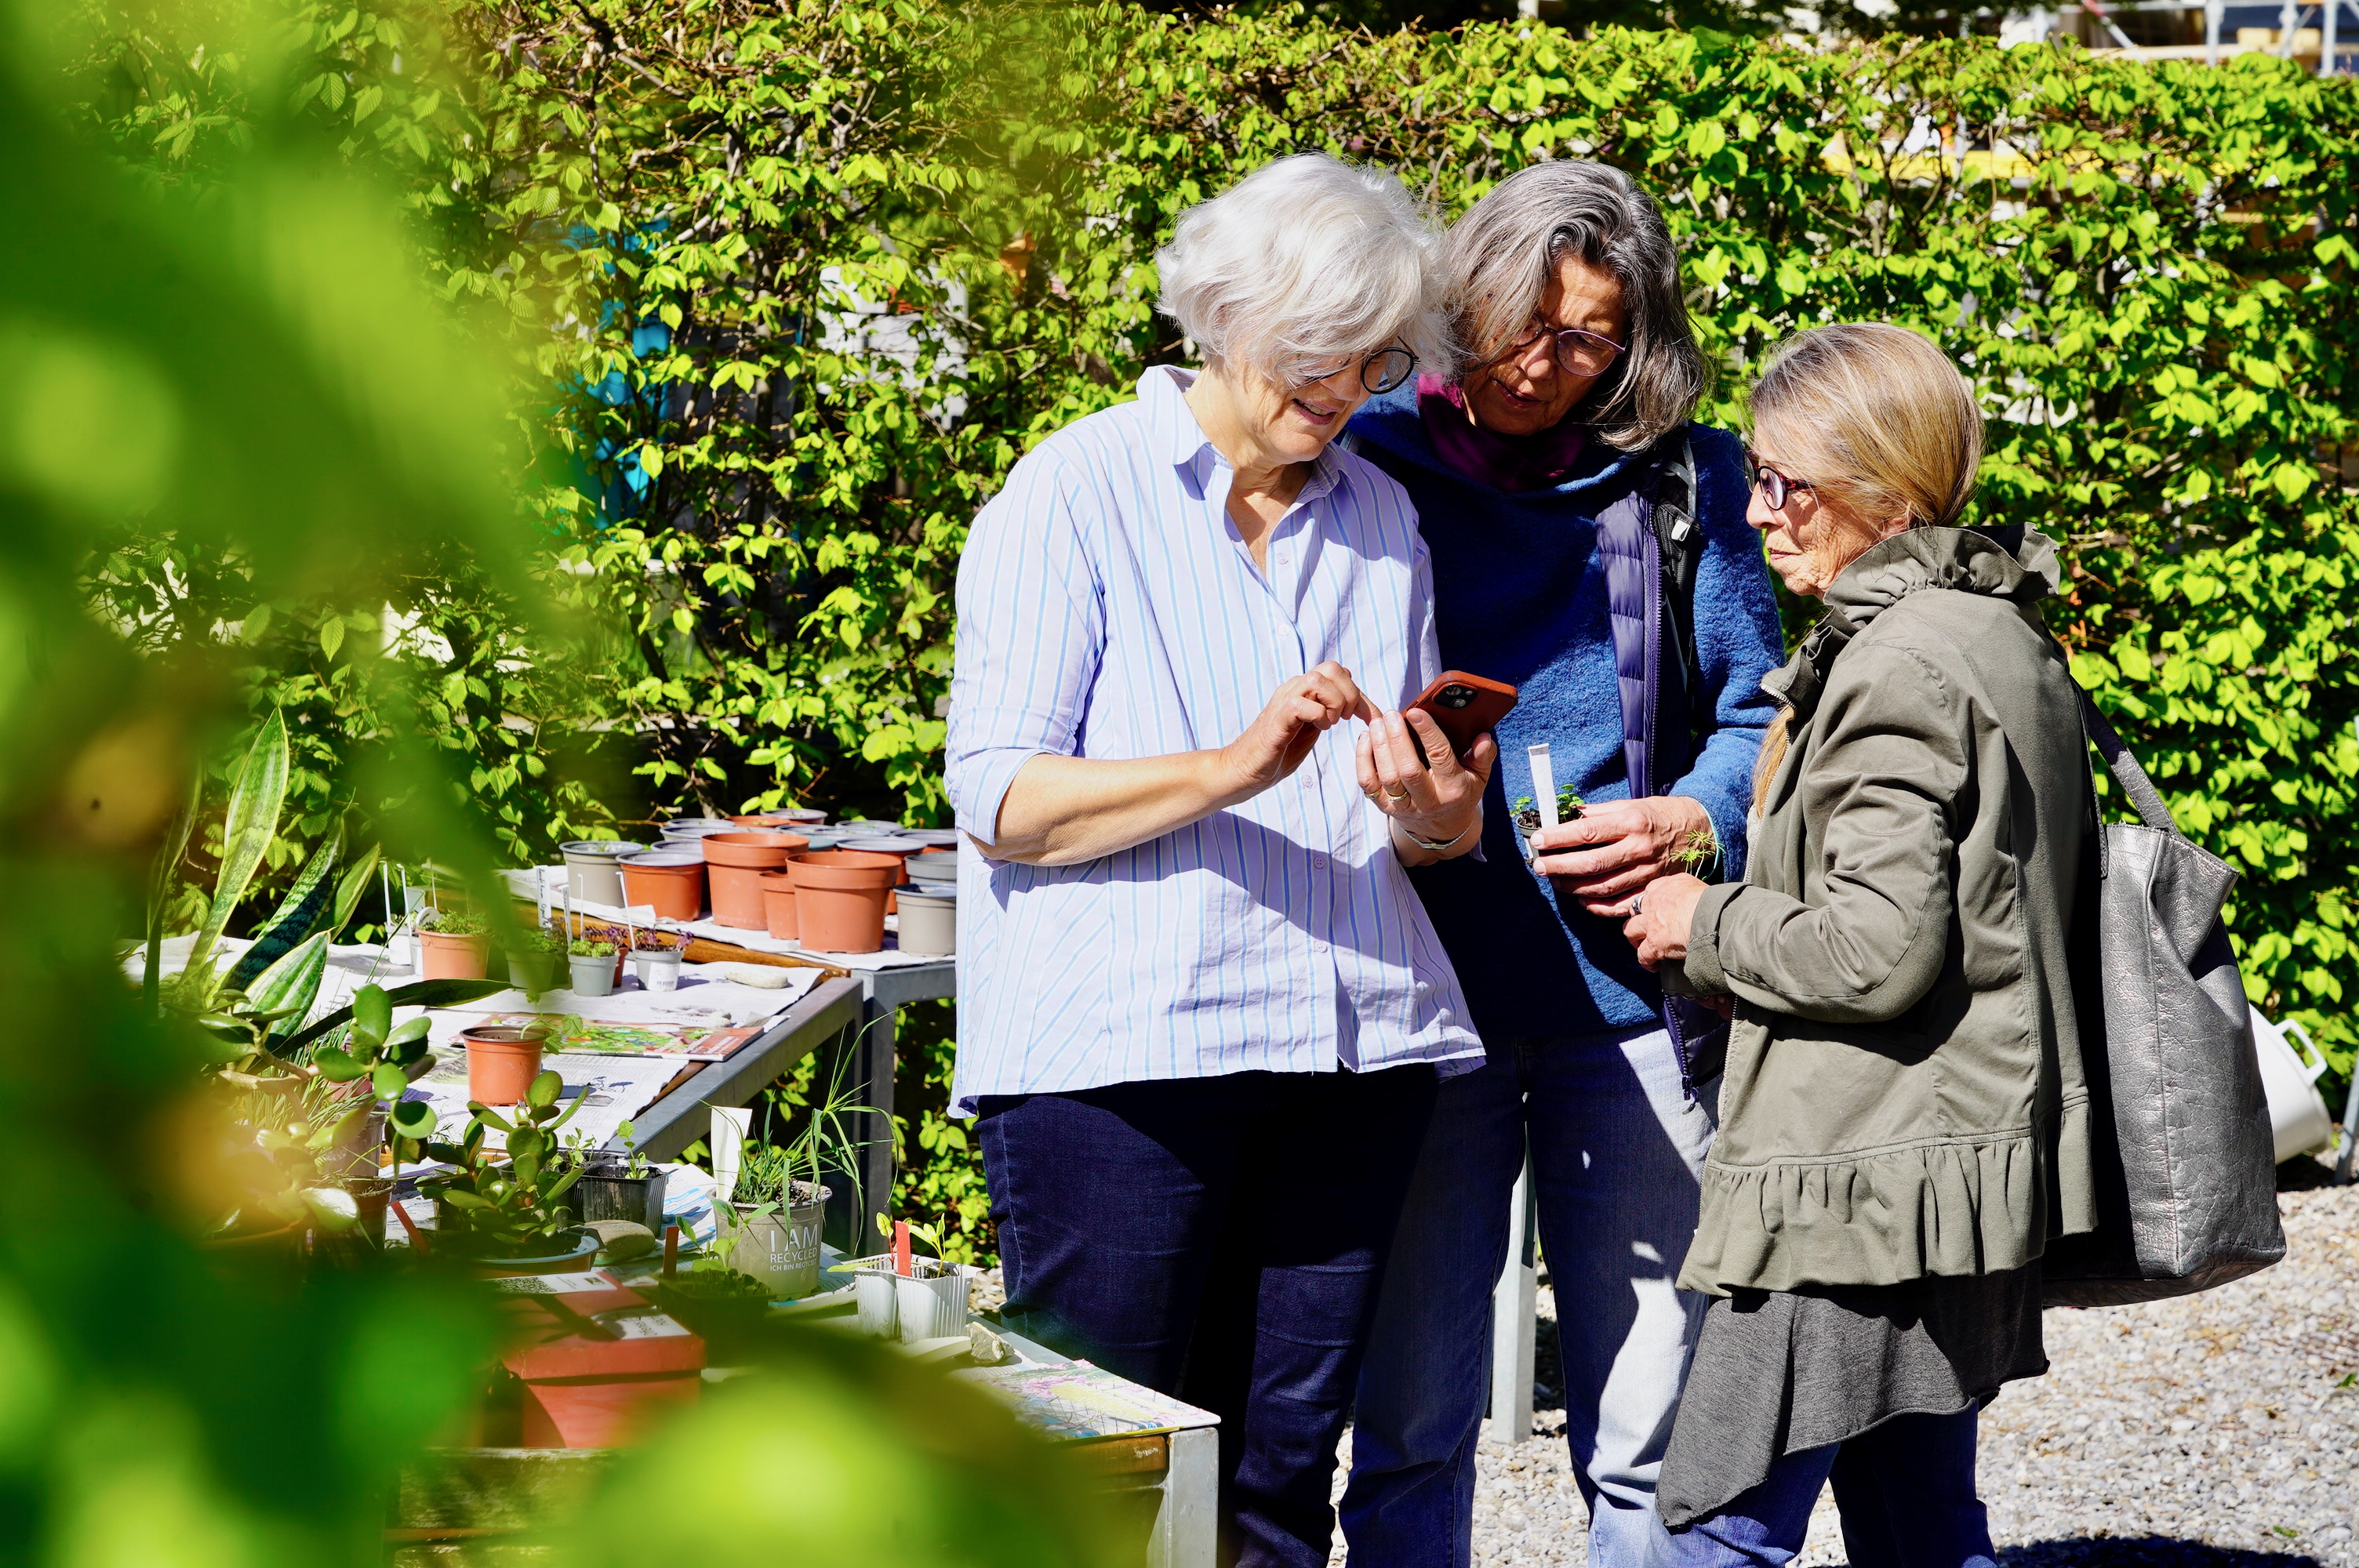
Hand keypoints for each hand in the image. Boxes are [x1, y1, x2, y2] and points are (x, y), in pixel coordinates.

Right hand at [1218, 662, 1376, 799]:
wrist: (1244, 770)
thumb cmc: (1278, 753)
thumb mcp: (1312, 729)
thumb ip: (1327, 712)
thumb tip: (1352, 702)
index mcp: (1304, 691)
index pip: (1340, 674)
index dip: (1362, 696)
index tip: (1370, 719)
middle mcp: (1294, 689)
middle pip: (1332, 668)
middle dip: (1350, 694)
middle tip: (1345, 720)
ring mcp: (1283, 702)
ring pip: (1317, 679)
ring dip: (1334, 702)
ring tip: (1329, 724)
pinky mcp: (1276, 720)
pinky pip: (1300, 703)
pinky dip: (1317, 715)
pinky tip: (1318, 728)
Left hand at [1355, 709, 1495, 860]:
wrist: (1441, 828)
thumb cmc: (1460, 793)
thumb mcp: (1479, 777)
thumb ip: (1483, 757)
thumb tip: (1483, 738)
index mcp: (1453, 789)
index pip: (1440, 757)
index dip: (1427, 733)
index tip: (1416, 712)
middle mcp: (1428, 801)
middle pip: (1408, 769)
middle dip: (1397, 738)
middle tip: (1392, 714)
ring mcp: (1404, 806)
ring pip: (1386, 776)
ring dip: (1379, 746)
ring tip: (1378, 722)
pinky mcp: (1384, 808)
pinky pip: (1368, 784)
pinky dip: (1362, 759)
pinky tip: (1366, 738)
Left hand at [1531, 796, 1714, 915]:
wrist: (1703, 830)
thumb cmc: (1662, 814)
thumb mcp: (1633, 803)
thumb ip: (1600, 812)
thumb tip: (1571, 815)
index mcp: (1631, 822)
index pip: (1587, 832)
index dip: (1559, 838)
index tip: (1538, 840)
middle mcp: (1638, 848)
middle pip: (1592, 863)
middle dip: (1560, 866)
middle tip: (1539, 866)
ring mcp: (1647, 872)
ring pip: (1603, 887)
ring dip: (1574, 887)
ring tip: (1555, 881)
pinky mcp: (1653, 889)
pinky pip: (1621, 905)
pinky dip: (1598, 906)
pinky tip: (1581, 900)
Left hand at [1622, 872, 1706, 971]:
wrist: (1709, 916)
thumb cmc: (1710, 901)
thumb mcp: (1696, 885)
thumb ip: (1686, 889)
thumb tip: (1690, 898)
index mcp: (1665, 887)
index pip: (1650, 890)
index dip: (1651, 902)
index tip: (1656, 909)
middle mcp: (1653, 904)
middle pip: (1634, 910)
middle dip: (1638, 919)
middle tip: (1646, 928)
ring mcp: (1651, 925)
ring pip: (1630, 931)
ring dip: (1635, 939)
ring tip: (1644, 946)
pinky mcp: (1654, 944)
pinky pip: (1642, 955)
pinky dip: (1646, 962)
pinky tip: (1654, 965)